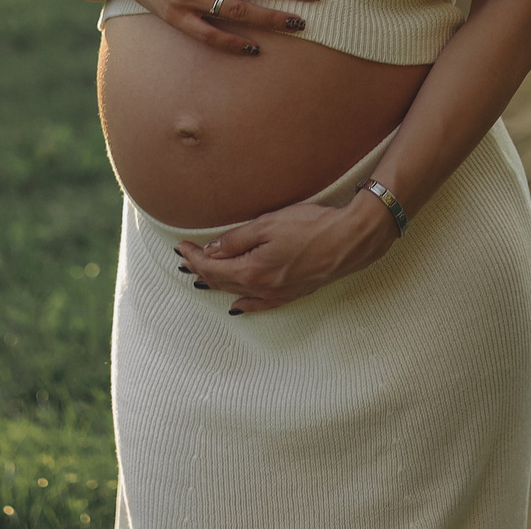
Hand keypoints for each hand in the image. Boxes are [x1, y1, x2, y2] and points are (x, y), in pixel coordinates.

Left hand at [176, 189, 397, 313]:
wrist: (350, 240)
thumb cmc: (312, 227)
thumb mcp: (268, 224)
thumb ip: (236, 239)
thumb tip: (210, 250)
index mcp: (252, 270)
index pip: (212, 267)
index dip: (193, 257)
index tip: (180, 246)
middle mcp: (262, 288)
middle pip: (221, 282)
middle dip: (200, 270)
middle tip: (184, 259)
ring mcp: (278, 294)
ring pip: (237, 293)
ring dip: (217, 285)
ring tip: (200, 278)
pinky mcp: (293, 293)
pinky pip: (260, 305)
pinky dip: (244, 304)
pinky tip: (237, 306)